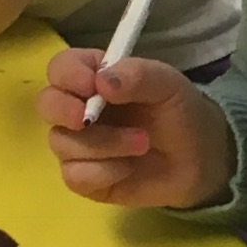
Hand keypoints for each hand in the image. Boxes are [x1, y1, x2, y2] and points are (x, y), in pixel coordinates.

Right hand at [37, 49, 235, 208]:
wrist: (201, 160)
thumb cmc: (180, 113)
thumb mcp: (168, 85)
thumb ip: (138, 75)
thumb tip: (102, 82)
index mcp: (94, 77)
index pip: (61, 68)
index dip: (68, 74)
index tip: (90, 84)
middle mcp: (79, 108)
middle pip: (46, 103)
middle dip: (63, 110)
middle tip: (86, 118)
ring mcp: (78, 144)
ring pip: (62, 143)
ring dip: (105, 144)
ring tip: (142, 143)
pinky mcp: (85, 178)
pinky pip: (76, 176)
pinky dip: (105, 172)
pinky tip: (129, 167)